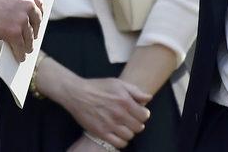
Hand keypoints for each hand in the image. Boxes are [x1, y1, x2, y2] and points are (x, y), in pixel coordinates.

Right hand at [0, 0, 42, 61]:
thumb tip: (17, 6)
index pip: (39, 6)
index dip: (37, 16)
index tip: (36, 22)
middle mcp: (29, 5)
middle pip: (36, 22)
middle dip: (34, 30)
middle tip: (32, 36)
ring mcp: (22, 19)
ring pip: (29, 36)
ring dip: (28, 44)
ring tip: (27, 49)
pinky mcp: (14, 32)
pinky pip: (20, 46)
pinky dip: (20, 53)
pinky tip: (20, 56)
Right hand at [35, 54, 150, 150]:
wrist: (78, 94)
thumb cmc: (99, 87)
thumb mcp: (118, 84)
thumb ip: (135, 91)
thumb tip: (149, 98)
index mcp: (125, 101)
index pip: (144, 116)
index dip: (144, 115)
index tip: (139, 113)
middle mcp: (119, 114)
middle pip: (138, 127)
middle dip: (137, 124)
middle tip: (131, 120)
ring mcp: (110, 125)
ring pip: (129, 136)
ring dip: (129, 132)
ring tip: (124, 127)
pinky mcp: (101, 133)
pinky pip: (118, 143)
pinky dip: (121, 141)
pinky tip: (118, 134)